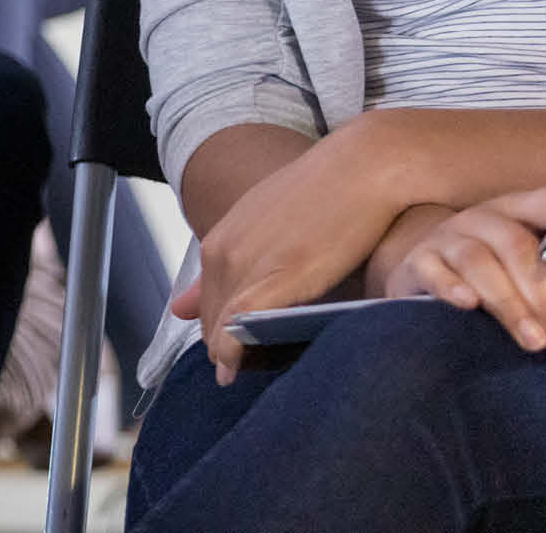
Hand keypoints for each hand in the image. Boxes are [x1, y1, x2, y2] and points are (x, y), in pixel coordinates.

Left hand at [173, 129, 403, 381]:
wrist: (364, 167)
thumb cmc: (328, 196)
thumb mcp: (271, 224)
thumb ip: (235, 259)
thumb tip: (182, 303)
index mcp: (223, 238)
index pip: (205, 300)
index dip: (217, 329)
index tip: (234, 352)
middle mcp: (224, 249)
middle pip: (209, 316)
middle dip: (221, 346)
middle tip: (242, 372)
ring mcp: (248, 262)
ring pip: (222, 324)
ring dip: (228, 355)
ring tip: (244, 378)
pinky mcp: (279, 275)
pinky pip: (240, 323)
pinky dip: (234, 350)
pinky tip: (239, 371)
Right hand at [382, 186, 545, 358]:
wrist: (428, 279)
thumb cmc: (496, 279)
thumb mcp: (530, 269)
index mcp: (521, 211)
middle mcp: (484, 217)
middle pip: (518, 245)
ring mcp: (446, 236)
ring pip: (478, 261)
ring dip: (510, 304)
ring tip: (532, 341)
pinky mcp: (417, 261)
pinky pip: (433, 270)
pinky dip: (451, 287)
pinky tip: (468, 306)